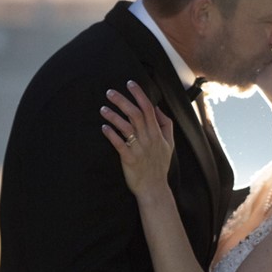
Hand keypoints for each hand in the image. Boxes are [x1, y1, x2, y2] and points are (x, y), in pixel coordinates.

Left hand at [100, 81, 173, 198]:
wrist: (154, 188)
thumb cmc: (160, 165)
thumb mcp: (169, 143)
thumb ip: (165, 124)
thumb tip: (156, 107)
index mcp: (157, 133)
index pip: (148, 109)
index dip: (139, 95)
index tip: (130, 83)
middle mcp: (148, 139)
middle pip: (135, 114)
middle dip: (122, 101)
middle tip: (109, 92)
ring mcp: (139, 149)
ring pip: (126, 128)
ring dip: (114, 116)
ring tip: (103, 108)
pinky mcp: (129, 160)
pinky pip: (119, 145)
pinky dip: (111, 135)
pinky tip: (103, 127)